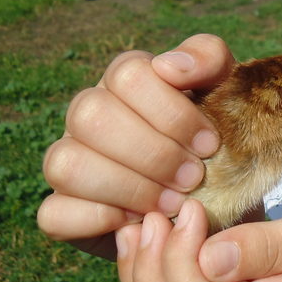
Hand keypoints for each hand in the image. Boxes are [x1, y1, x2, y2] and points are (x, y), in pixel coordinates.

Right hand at [37, 34, 235, 258]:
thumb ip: (209, 59)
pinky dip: (98, 219)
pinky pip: (53, 213)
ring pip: (66, 163)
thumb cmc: (220, 139)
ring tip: (173, 203)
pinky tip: (139, 222)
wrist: (221, 198)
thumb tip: (170, 65)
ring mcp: (68, 161)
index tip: (210, 144)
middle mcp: (89, 115)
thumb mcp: (228, 93)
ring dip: (127, 187)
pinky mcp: (62, 211)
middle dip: (152, 152)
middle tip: (193, 178)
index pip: (127, 74)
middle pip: (91, 115)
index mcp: (127, 81)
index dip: (170, 111)